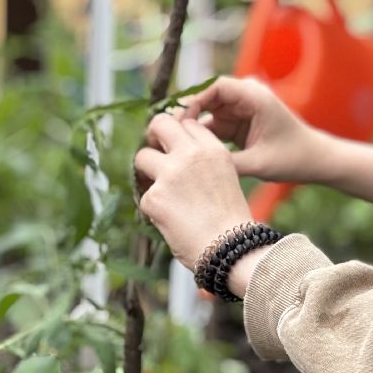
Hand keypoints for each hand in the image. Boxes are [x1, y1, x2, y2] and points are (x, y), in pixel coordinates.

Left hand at [134, 113, 253, 270]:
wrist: (231, 249)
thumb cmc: (231, 219)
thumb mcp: (225, 177)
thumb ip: (202, 161)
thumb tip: (171, 154)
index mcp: (213, 149)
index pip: (187, 123)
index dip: (178, 136)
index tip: (175, 150)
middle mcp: (192, 155)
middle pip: (160, 123)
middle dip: (154, 136)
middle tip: (155, 154)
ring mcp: (171, 174)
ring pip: (142, 156)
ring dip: (147, 172)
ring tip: (162, 193)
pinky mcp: (154, 196)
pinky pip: (143, 195)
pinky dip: (153, 208)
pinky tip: (171, 220)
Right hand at [182, 76, 332, 184]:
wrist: (314, 161)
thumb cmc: (293, 158)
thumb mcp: (259, 163)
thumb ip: (226, 162)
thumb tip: (193, 165)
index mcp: (255, 96)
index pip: (215, 87)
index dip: (193, 101)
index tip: (179, 122)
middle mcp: (246, 97)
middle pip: (206, 98)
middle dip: (187, 116)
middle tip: (167, 135)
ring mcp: (241, 109)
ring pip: (206, 113)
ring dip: (192, 129)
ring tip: (173, 146)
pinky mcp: (238, 122)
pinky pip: (213, 125)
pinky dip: (202, 138)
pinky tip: (187, 152)